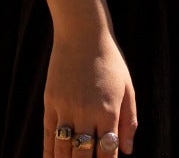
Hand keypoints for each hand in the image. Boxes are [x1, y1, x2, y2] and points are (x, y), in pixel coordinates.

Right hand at [43, 30, 136, 155]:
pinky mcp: (51, 100)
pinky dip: (49, 152)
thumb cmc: (109, 60)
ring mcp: (66, 107)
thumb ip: (129, 121)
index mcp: (108, 112)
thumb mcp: (127, 89)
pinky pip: (48, 133)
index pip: (107, 154)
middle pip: (83, 155)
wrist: (82, 32)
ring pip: (63, 148)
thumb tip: (128, 151)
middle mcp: (86, 113)